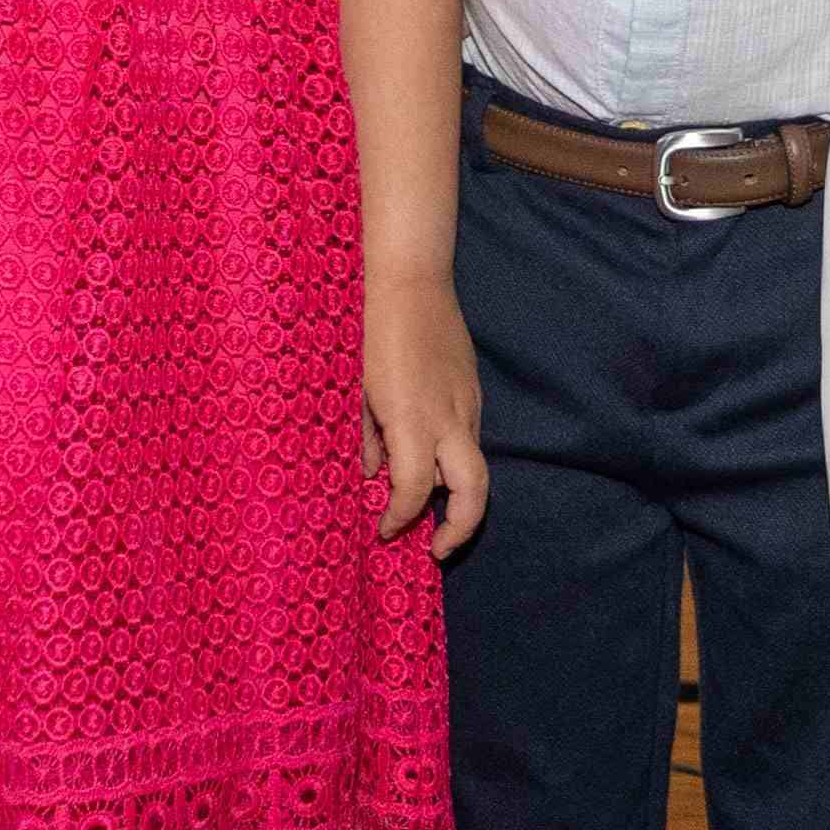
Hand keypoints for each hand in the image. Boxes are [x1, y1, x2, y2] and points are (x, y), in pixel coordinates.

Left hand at [359, 269, 487, 555]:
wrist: (409, 279)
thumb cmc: (370, 331)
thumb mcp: (355, 390)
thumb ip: (367, 437)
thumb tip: (372, 474)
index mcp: (412, 420)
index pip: (412, 491)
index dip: (398, 519)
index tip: (383, 530)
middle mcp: (447, 418)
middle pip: (473, 491)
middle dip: (459, 528)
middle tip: (436, 549)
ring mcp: (466, 404)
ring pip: (474, 466)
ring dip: (456, 496)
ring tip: (432, 514)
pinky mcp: (472, 391)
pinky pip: (469, 438)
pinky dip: (453, 461)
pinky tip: (430, 461)